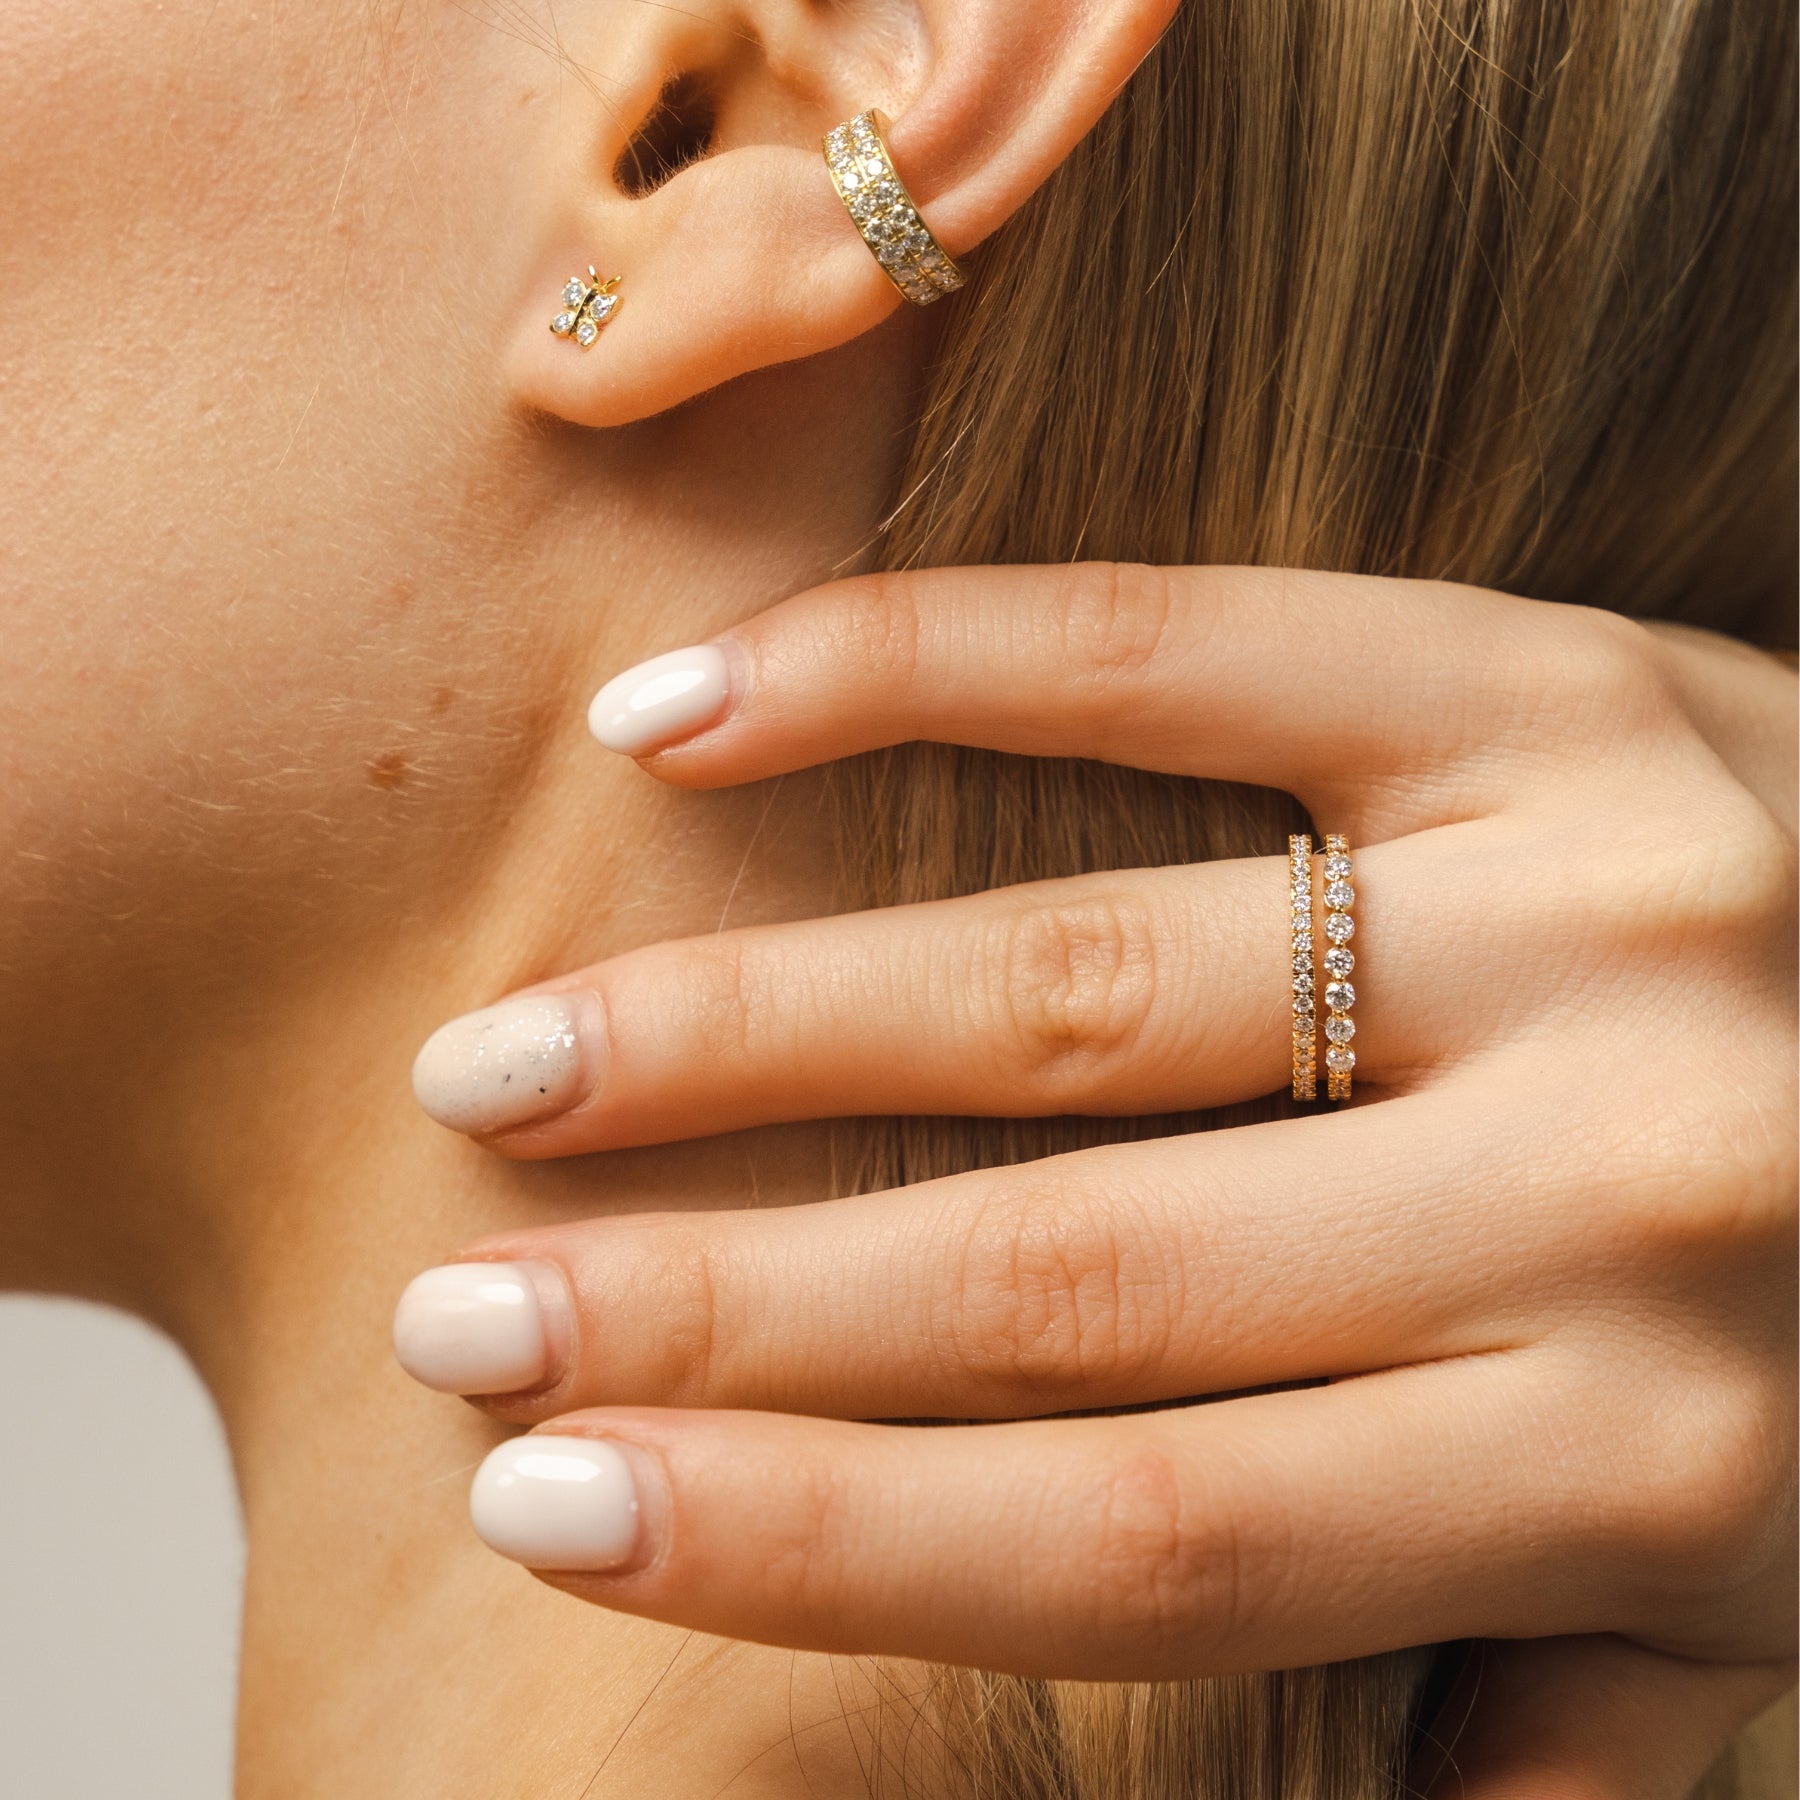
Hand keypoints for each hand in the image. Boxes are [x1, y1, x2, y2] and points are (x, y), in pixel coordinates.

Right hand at [396, 565, 1797, 1795]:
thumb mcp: (1761, 1572)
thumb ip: (1565, 1690)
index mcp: (1643, 1462)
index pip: (1132, 1541)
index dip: (804, 1537)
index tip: (551, 1511)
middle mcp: (1617, 1188)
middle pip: (1061, 1276)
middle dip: (707, 1306)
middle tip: (457, 1313)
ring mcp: (1590, 907)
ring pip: (1078, 993)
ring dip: (742, 1036)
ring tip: (505, 1068)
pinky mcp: (1555, 684)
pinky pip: (1176, 656)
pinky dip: (900, 681)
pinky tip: (682, 727)